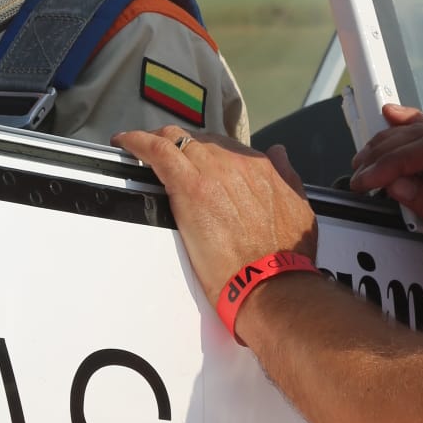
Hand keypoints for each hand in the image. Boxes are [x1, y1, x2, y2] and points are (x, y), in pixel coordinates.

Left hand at [112, 126, 316, 305]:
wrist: (271, 282)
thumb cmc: (286, 258)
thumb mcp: (298, 209)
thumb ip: (287, 176)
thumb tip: (279, 152)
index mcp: (260, 169)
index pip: (225, 147)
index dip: (207, 151)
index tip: (196, 159)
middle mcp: (236, 163)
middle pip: (200, 141)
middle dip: (183, 145)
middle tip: (166, 156)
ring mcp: (212, 172)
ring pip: (178, 140)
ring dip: (159, 141)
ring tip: (142, 147)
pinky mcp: (188, 187)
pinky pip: (157, 151)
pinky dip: (138, 142)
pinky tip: (124, 142)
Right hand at [348, 103, 422, 220]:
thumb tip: (395, 183)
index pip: (416, 152)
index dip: (385, 166)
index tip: (365, 180)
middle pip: (412, 138)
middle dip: (379, 155)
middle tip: (359, 174)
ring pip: (417, 129)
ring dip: (386, 141)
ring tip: (365, 157)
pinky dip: (408, 121)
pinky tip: (391, 115)